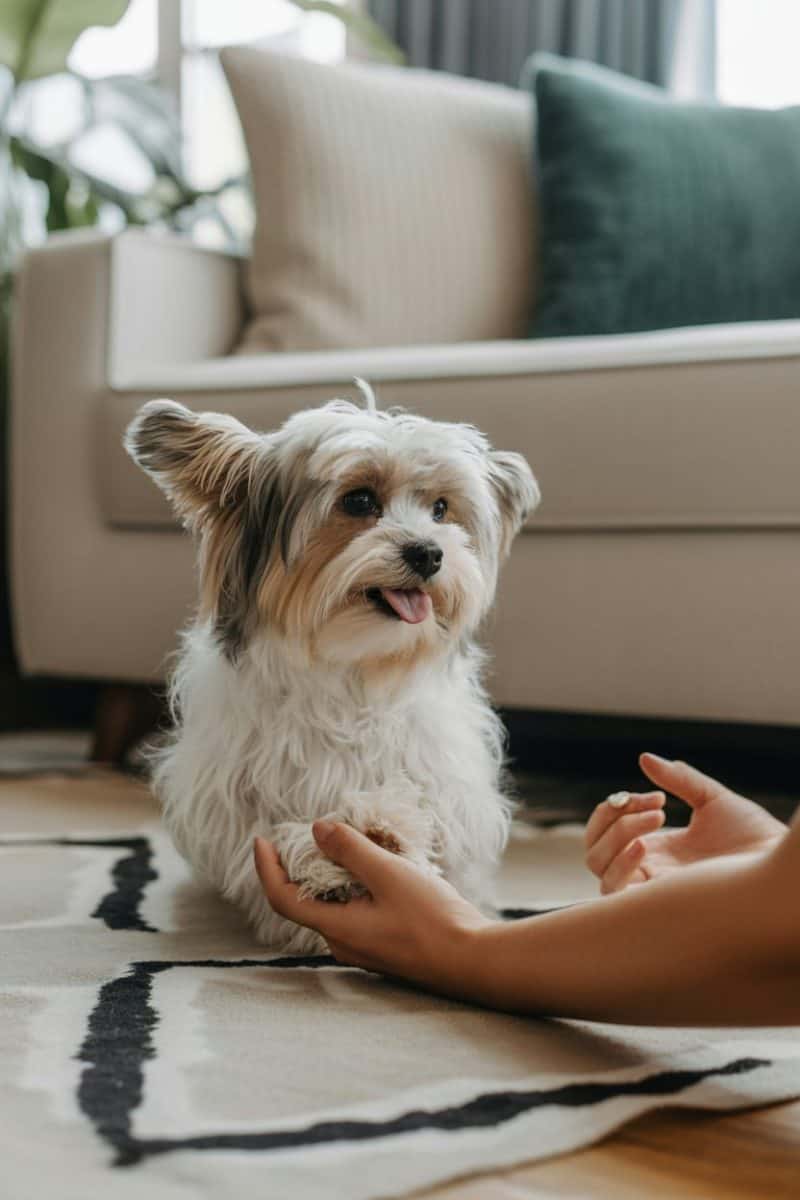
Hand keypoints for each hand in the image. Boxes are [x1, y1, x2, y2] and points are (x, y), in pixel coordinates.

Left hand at [254, 821, 489, 991]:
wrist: (473, 960)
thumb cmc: (431, 920)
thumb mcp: (389, 875)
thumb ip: (351, 850)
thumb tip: (317, 830)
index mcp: (336, 928)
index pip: (283, 898)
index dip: (266, 869)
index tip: (260, 841)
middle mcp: (343, 942)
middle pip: (308, 900)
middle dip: (304, 865)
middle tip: (314, 833)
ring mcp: (364, 947)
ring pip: (336, 904)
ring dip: (336, 872)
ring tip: (354, 842)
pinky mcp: (384, 944)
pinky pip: (357, 910)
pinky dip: (357, 884)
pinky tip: (381, 866)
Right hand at [585, 753, 784, 893]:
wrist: (777, 866)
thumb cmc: (754, 839)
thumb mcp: (713, 800)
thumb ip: (680, 779)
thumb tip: (645, 758)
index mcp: (656, 847)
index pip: (608, 828)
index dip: (619, 806)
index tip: (657, 797)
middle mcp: (646, 869)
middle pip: (593, 847)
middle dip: (611, 817)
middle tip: (652, 806)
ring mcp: (647, 887)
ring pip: (596, 864)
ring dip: (616, 835)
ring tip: (657, 821)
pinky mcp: (653, 905)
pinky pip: (612, 890)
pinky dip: (620, 863)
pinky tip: (646, 847)